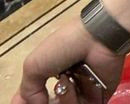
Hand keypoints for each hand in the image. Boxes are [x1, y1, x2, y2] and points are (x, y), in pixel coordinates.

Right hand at [10, 16, 125, 103]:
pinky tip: (73, 87)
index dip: (29, 101)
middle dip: (45, 103)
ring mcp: (83, 91)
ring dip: (62, 99)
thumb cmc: (65, 46)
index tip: (24, 102)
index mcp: (51, 73)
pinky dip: (74, 102)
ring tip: (64, 81)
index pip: (36, 95)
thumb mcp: (34, 64)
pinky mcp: (99, 96)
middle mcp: (67, 83)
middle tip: (43, 98)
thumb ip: (28, 90)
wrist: (97, 39)